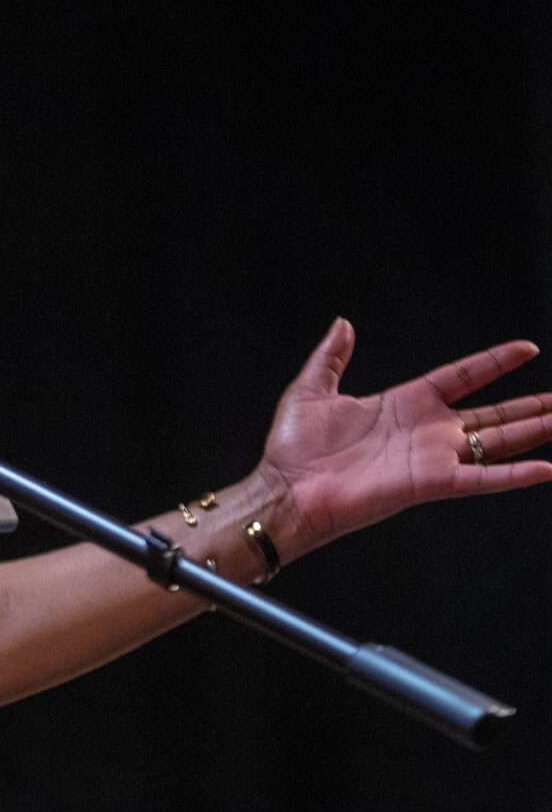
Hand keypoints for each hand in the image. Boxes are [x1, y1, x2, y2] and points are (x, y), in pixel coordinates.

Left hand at [257, 319, 551, 552]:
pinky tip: (547, 468)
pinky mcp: (430, 483)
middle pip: (492, 414)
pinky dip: (514, 474)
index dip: (494, 362)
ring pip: (498, 442)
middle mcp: (426, 430)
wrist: (286, 488)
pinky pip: (482, 477)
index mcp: (403, 403)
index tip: (527, 349)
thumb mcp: (311, 389)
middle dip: (531, 406)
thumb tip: (343, 323)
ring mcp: (432, 457)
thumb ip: (332, 357)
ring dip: (534, 431)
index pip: (462, 377)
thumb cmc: (293, 447)